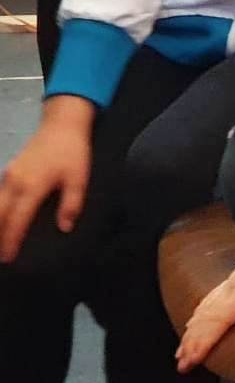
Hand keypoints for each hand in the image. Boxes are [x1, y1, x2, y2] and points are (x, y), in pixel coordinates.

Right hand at [0, 99, 95, 263]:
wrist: (62, 125)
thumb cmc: (73, 152)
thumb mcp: (79, 178)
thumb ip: (71, 204)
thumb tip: (65, 227)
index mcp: (33, 186)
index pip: (17, 219)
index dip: (11, 240)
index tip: (8, 256)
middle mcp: (15, 182)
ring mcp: (9, 175)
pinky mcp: (8, 170)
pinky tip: (0, 219)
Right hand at [176, 254, 234, 371]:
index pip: (215, 320)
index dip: (199, 344)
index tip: (186, 364)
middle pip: (208, 312)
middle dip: (193, 339)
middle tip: (182, 361)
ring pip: (211, 301)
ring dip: (197, 325)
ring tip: (186, 344)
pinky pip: (220, 293)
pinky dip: (206, 308)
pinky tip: (204, 313)